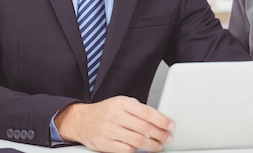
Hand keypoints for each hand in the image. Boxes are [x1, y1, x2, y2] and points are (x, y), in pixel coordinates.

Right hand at [54, 95, 174, 152]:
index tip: (171, 125)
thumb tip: (160, 120)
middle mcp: (115, 116)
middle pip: (144, 128)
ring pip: (137, 141)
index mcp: (122, 103)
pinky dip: (136, 151)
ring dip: (152, 145)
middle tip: (168, 137)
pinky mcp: (105, 145)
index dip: (162, 120)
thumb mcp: (121, 103)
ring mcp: (109, 131)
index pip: (147, 112)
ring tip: (159, 145)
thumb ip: (138, 110)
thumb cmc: (105, 111)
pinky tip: (141, 149)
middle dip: (160, 134)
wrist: (81, 120)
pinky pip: (126, 150)